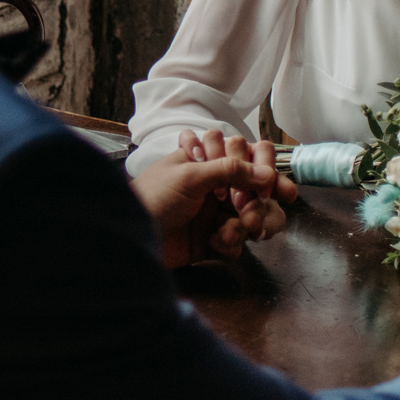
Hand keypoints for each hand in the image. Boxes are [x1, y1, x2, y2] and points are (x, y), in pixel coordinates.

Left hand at [132, 136, 286, 266]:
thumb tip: (267, 173)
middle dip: (259, 204)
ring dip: (247, 225)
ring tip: (230, 232)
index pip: (249, 155)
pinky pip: (239, 241)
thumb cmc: (154, 197)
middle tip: (249, 216)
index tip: (266, 186)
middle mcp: (216, 184)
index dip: (263, 169)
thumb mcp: (191, 175)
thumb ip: (231, 169)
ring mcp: (216, 212)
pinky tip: (215, 244)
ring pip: (253, 216)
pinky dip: (231, 244)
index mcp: (209, 160)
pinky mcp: (213, 239)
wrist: (132, 237)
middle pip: (258, 189)